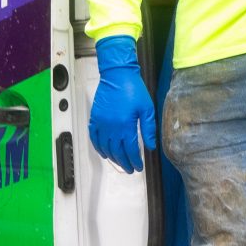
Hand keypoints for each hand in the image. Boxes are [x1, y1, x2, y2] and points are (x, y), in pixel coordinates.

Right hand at [89, 36, 156, 172]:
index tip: (138, 167)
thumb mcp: (146, 108)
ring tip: (120, 164)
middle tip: (130, 169)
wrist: (117, 75)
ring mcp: (101, 123)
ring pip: (105, 147)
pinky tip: (104, 153)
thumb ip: (148, 129)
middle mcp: (112, 127)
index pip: (130, 149)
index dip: (134, 160)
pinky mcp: (95, 118)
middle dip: (124, 163)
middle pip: (117, 151)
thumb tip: (151, 146)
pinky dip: (98, 147)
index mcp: (126, 125)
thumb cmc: (134, 89)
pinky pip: (94, 137)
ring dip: (112, 158)